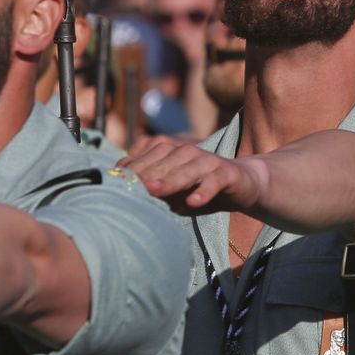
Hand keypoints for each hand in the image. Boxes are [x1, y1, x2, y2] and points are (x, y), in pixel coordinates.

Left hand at [120, 135, 268, 215]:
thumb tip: (120, 191)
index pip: (145, 161)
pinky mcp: (226, 173)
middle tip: (129, 192)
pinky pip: (213, 181)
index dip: (130, 174)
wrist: (241, 184)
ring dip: (170, 181)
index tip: (113, 188)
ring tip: (155, 192)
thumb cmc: (199, 188)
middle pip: (162, 165)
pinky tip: (194, 201)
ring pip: (186, 170)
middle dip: (146, 177)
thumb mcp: (173, 190)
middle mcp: (186, 152)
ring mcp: (207, 161)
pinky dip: (203, 191)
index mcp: (169, 152)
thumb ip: (151, 188)